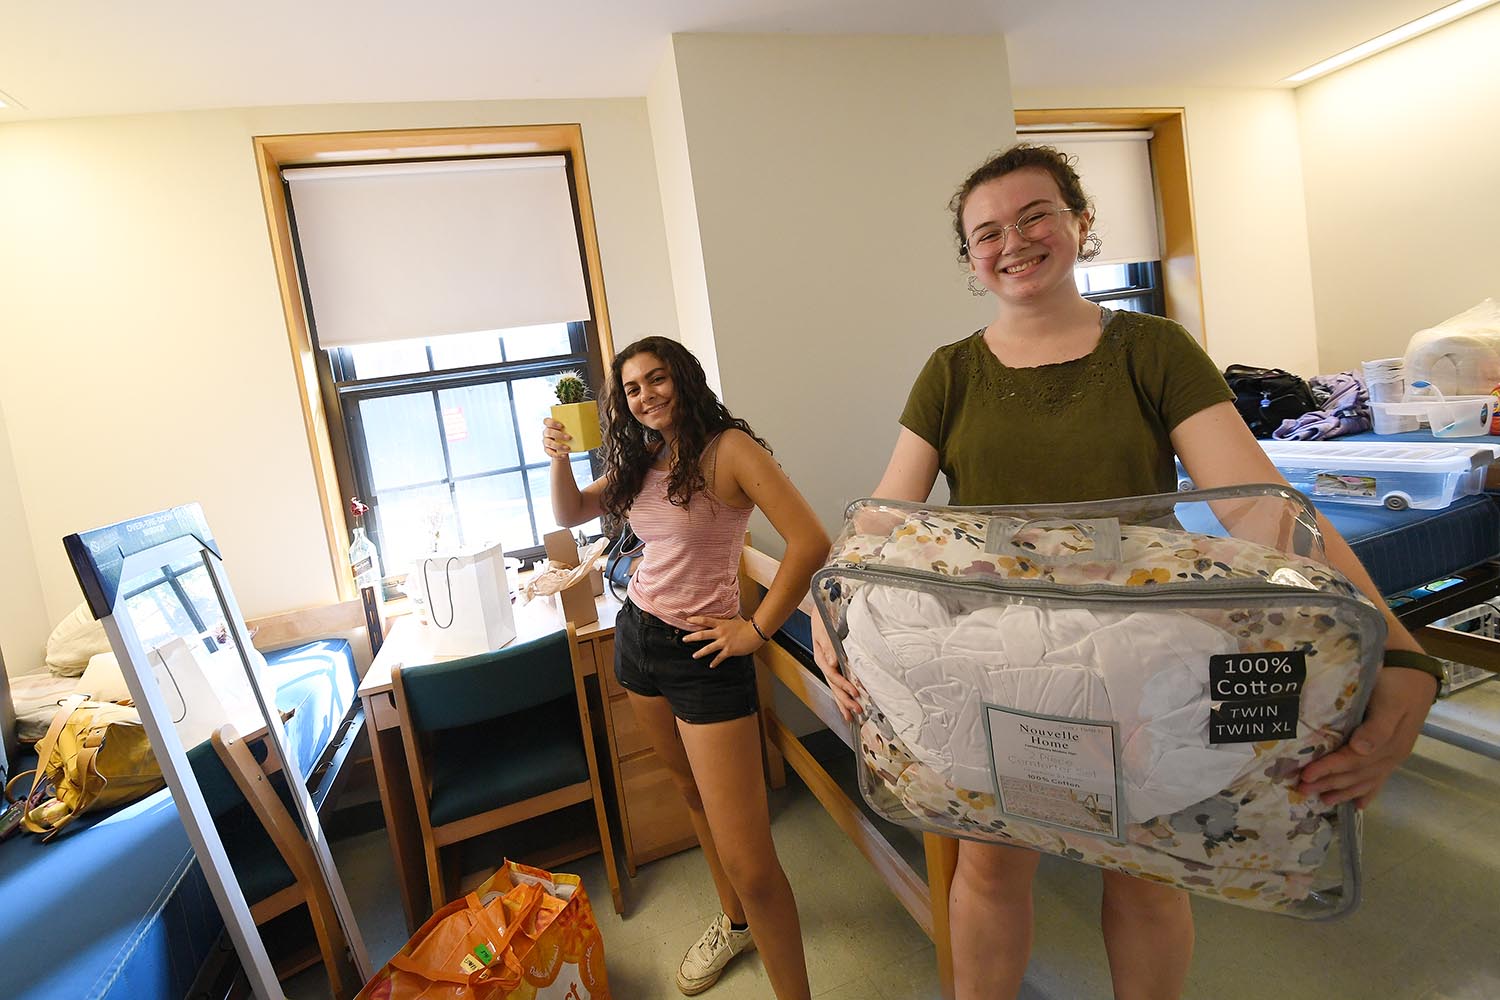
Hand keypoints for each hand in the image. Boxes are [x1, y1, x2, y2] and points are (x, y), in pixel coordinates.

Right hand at [542, 417, 572, 459]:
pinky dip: (557, 454)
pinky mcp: (547, 450)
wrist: (562, 448)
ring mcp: (545, 441)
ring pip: (549, 443)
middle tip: (569, 437)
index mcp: (550, 426)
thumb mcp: (568, 431)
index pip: (546, 421)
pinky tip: (564, 454)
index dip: (553, 423)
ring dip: (559, 445)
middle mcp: (546, 433)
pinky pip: (550, 452)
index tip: (561, 426)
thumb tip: (585, 425)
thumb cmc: (566, 436)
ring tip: (568, 448)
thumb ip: (571, 427)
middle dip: (559, 435)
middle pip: (549, 432)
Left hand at [684, 615, 764, 667]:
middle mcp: (720, 632)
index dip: (695, 620)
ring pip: (708, 648)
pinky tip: (711, 665)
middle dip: (691, 637)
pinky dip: (715, 662)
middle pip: (702, 634)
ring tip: (694, 656)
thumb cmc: (746, 626)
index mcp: (721, 624)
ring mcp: (724, 642)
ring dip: (700, 652)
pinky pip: (719, 657)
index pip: (705, 620)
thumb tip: (724, 619)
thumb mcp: (734, 620)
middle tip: (684, 639)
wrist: (755, 632)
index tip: (687, 620)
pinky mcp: (729, 650)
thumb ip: (726, 621)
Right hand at [811, 610, 860, 722]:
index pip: (833, 676)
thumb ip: (828, 646)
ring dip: (844, 700)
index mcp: (821, 657)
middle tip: (856, 711)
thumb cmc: (823, 617)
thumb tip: (832, 663)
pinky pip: (840, 680)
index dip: (844, 685)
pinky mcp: (836, 662)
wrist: (823, 607)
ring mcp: (830, 664)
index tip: (856, 692)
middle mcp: (826, 663)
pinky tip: (849, 699)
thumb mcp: (824, 630)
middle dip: (844, 700)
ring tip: (852, 714)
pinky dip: (845, 691)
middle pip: (834, 686)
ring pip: (836, 686)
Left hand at [1298, 666, 1438, 807]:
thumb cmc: (1398, 684)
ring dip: (1344, 791)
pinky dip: (1367, 791)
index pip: (1353, 761)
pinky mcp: (1392, 751)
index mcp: (1389, 744)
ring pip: (1366, 780)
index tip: (1305, 774)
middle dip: (1329, 784)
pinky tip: (1359, 805)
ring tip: (1323, 801)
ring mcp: (1393, 755)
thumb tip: (1360, 749)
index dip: (1329, 769)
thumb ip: (1377, 727)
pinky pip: (1379, 777)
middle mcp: (1392, 755)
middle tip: (1302, 790)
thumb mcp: (1390, 702)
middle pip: (1357, 775)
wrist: (1415, 671)